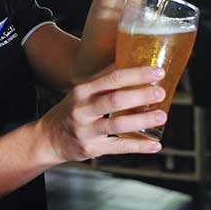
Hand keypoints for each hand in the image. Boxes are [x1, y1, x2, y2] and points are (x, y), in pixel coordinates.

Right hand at [33, 65, 167, 163]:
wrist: (48, 139)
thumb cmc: (71, 111)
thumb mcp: (81, 92)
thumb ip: (104, 80)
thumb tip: (130, 60)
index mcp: (82, 91)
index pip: (111, 79)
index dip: (136, 74)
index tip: (157, 71)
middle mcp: (82, 110)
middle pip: (114, 100)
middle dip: (140, 96)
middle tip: (160, 93)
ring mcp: (86, 131)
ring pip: (117, 125)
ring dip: (142, 120)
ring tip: (162, 115)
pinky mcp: (91, 149)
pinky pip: (118, 148)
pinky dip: (139, 146)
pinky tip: (155, 144)